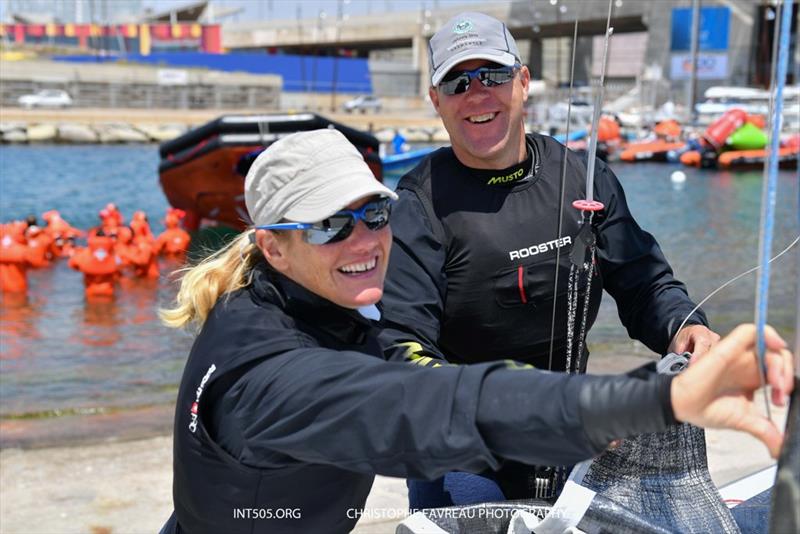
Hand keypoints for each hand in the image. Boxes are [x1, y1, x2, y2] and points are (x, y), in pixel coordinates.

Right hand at [671, 324, 793, 457]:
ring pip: (770, 346)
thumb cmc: (705, 408)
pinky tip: (772, 347)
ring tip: (775, 382)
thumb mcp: (744, 421)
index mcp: (752, 380)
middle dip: (786, 374)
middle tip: (779, 392)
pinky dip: (766, 334)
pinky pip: (752, 331)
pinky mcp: (729, 347)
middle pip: (779, 358)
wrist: (683, 405)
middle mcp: (748, 366)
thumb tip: (780, 450)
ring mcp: (739, 355)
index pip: (780, 372)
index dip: (786, 383)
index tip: (779, 401)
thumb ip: (765, 432)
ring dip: (779, 362)